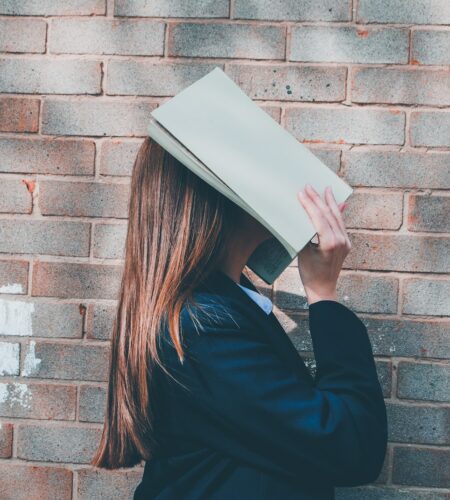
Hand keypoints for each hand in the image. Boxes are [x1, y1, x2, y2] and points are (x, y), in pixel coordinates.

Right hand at [296, 184, 349, 305]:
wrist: (323, 290)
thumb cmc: (310, 274)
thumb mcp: (303, 252)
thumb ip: (307, 233)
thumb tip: (306, 217)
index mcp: (330, 243)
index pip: (319, 218)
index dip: (310, 204)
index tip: (302, 192)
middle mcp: (341, 241)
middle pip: (329, 215)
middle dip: (318, 199)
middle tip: (309, 186)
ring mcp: (346, 242)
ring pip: (337, 217)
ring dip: (330, 202)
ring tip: (326, 189)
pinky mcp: (346, 244)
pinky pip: (341, 224)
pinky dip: (337, 213)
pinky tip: (337, 203)